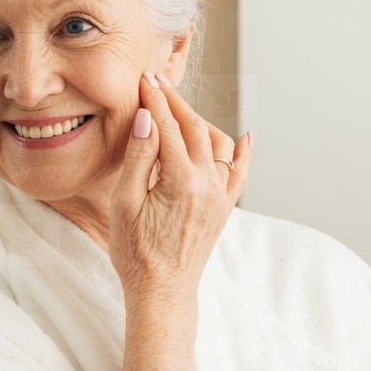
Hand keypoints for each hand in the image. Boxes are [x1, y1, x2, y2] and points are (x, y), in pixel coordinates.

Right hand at [109, 71, 252, 300]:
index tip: (144, 79)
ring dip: (200, 120)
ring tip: (179, 107)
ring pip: (218, 144)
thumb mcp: (125, 204)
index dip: (154, 100)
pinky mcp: (224, 208)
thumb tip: (146, 118)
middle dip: (176, 103)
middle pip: (195, 129)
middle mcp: (208, 185)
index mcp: (181, 181)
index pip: (168, 127)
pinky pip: (240, 174)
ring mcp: (220, 197)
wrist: (162, 291)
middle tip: (157, 83)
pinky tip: (246, 136)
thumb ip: (138, 158)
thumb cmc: (134, 253)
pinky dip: (242, 152)